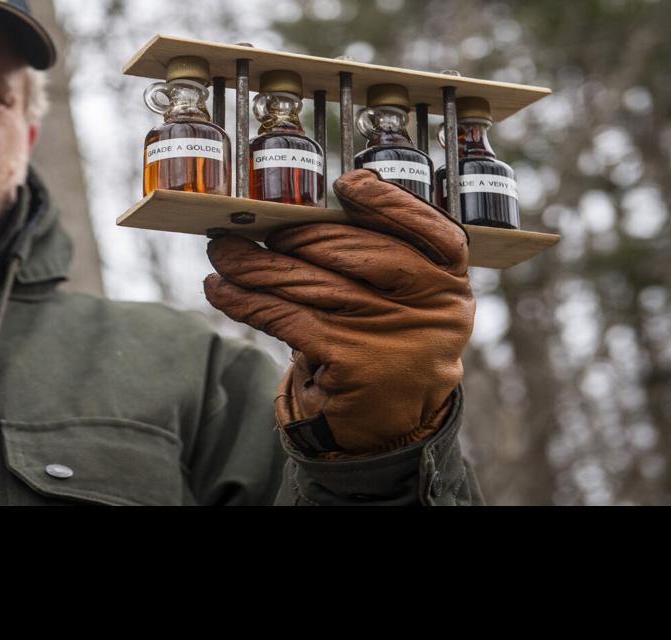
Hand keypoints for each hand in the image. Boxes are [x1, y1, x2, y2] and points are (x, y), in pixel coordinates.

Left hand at [203, 168, 473, 456]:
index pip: (429, 230)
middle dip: (293, 235)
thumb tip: (312, 209)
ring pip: (308, 282)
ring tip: (223, 252)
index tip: (347, 185)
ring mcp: (390, 335)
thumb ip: (385, 256)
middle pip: (353, 251)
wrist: (394, 424)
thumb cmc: (390, 343)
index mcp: (448, 283)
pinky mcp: (349, 361)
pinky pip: (285, 317)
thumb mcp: (411, 300)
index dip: (388, 203)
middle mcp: (429, 309)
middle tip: (252, 227)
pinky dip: (245, 300)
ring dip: (253, 264)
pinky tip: (222, 289)